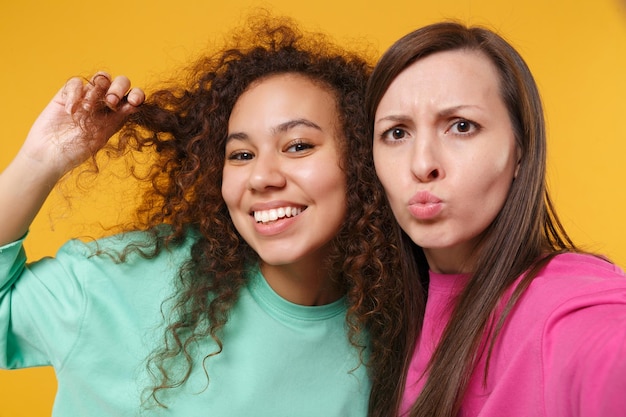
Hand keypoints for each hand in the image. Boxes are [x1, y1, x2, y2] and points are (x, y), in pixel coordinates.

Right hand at [18, 72, 144, 179]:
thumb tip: (135, 105)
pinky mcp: (67, 94)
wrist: (50, 154)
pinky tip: (70, 111)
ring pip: (101, 78)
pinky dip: (75, 93)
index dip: (137, 95)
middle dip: (119, 88)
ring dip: (97, 90)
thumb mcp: (101, 136)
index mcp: (117, 115)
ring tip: (87, 108)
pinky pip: (76, 83)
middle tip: (111, 102)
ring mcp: (86, 97)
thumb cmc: (77, 150)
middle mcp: (104, 104)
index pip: (133, 98)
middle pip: (120, 83)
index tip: (134, 101)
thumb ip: (117, 119)